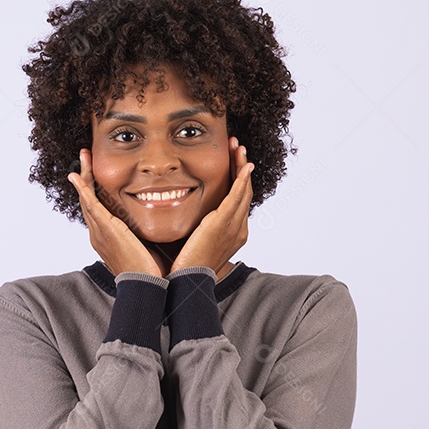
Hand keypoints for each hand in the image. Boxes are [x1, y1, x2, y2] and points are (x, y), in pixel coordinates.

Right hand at [68, 148, 162, 277]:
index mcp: (108, 239)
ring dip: (84, 177)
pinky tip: (77, 175)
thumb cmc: (150, 272)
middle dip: (86, 179)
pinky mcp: (105, 229)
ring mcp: (100, 232)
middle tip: (85, 159)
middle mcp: (99, 235)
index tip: (97, 177)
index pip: (99, 210)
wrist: (146, 286)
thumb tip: (160, 227)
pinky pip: (90, 204)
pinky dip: (83, 189)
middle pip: (89, 201)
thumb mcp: (147, 248)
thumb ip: (147, 235)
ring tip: (83, 158)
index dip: (96, 191)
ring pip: (87, 199)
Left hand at [170, 136, 252, 274]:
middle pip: (245, 192)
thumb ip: (195, 227)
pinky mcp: (224, 223)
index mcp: (233, 234)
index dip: (237, 180)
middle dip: (242, 167)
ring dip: (242, 166)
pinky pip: (237, 196)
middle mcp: (239, 229)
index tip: (233, 163)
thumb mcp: (194, 242)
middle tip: (238, 148)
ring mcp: (234, 226)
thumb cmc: (186, 267)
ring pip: (243, 190)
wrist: (187, 281)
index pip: (238, 201)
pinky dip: (242, 179)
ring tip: (238, 147)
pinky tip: (244, 165)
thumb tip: (183, 216)